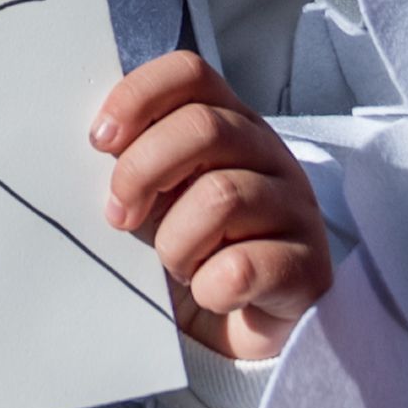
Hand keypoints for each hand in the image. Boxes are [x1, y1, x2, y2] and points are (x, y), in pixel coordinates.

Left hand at [92, 51, 335, 361]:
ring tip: (177, 265)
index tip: (100, 141)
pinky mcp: (309, 267)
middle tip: (120, 216)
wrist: (234, 334)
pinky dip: (210, 287)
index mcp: (230, 125)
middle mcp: (269, 155)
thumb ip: (135, 161)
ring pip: (222, 197)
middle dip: (142, 172)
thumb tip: (98, 141)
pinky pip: (244, 267)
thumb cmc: (190, 251)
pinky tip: (210, 293)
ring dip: (176, 241)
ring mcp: (295, 208)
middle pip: (204, 127)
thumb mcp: (157, 197)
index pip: (190, 74)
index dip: (138, 97)